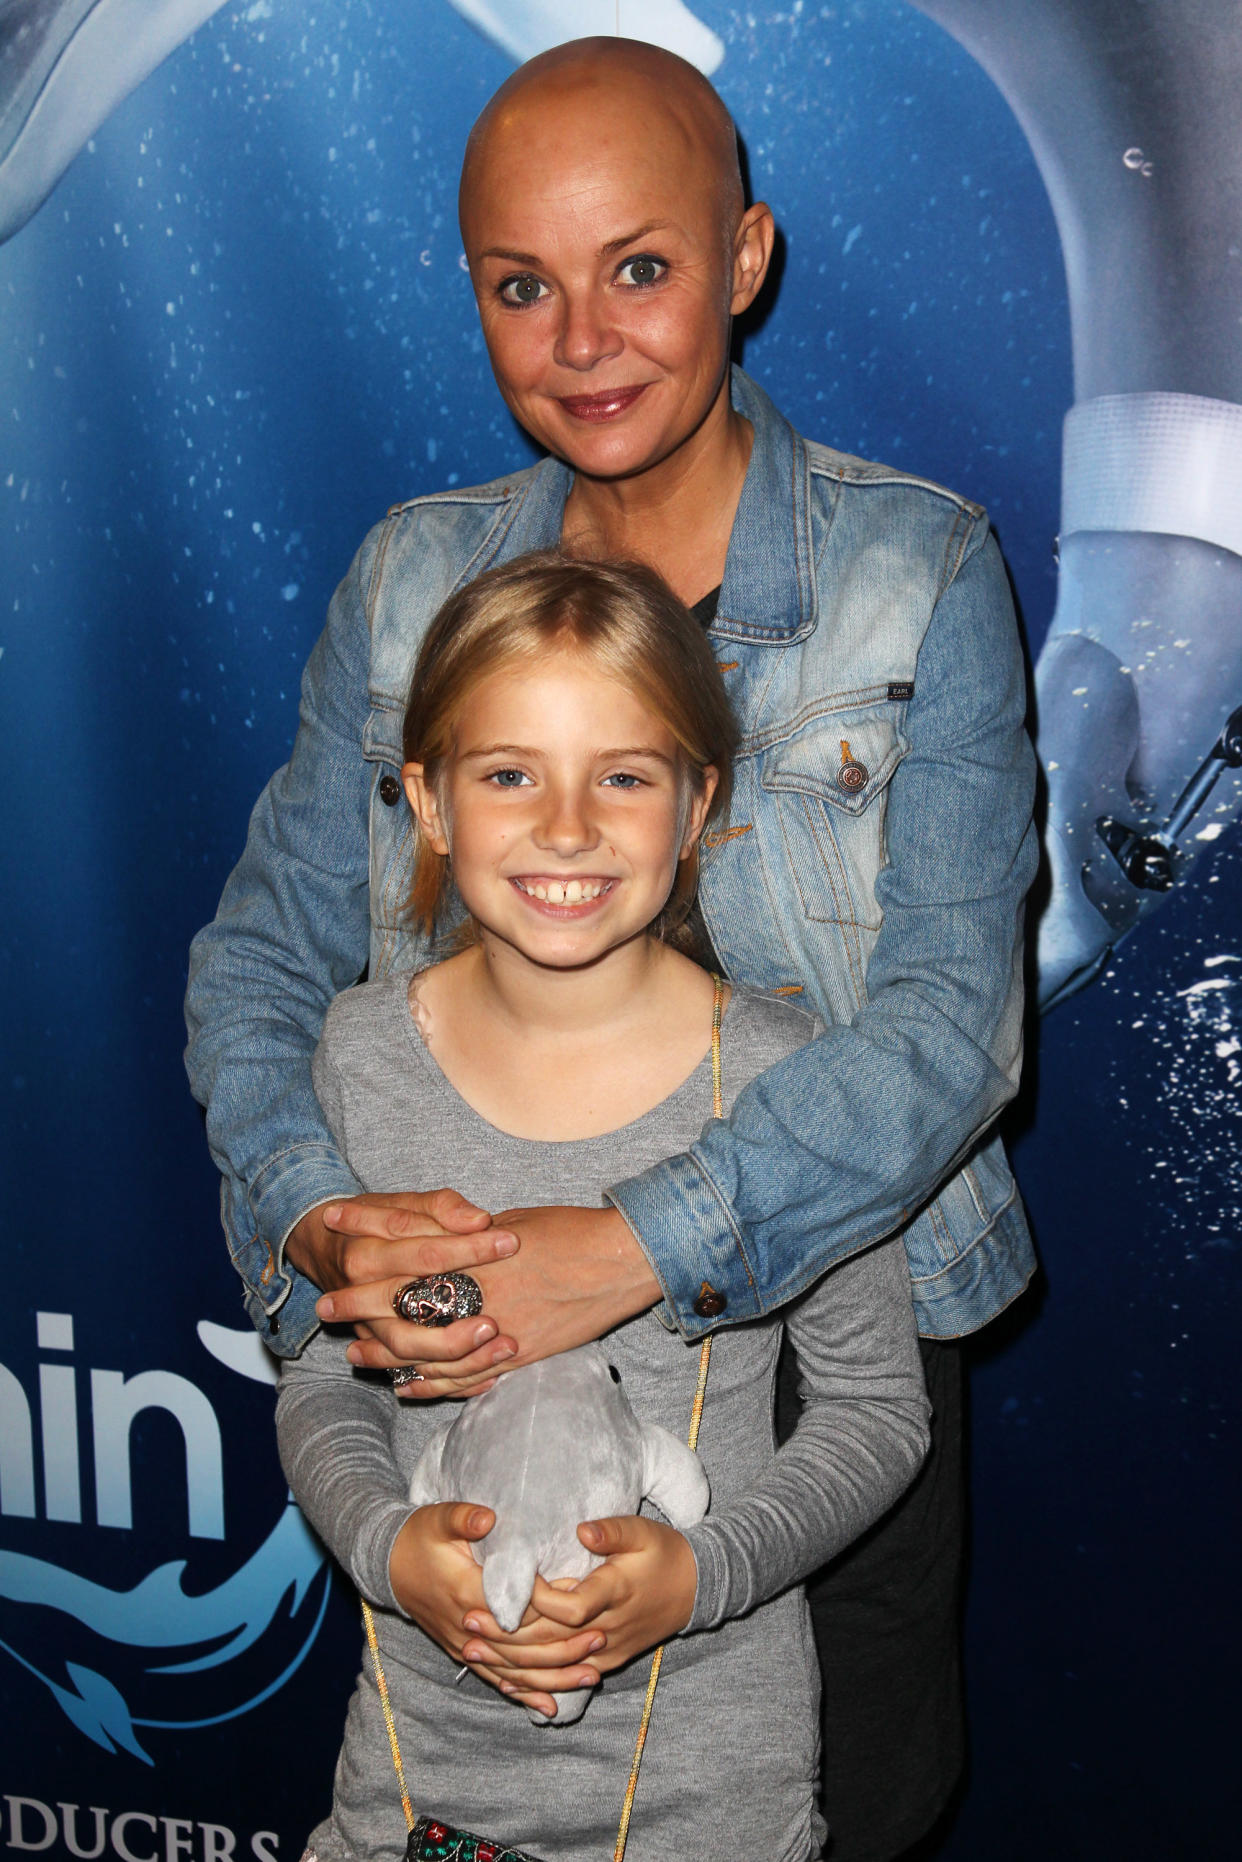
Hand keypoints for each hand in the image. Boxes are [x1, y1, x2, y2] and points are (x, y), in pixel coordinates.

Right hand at [289, 1190, 521, 1383]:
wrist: (325, 1247)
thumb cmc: (375, 1220)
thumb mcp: (404, 1202)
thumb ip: (443, 1207)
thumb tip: (480, 1221)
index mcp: (368, 1252)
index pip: (425, 1253)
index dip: (470, 1248)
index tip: (510, 1244)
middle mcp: (361, 1294)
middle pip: (409, 1314)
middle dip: (457, 1319)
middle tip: (498, 1320)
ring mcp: (367, 1326)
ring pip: (408, 1351)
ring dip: (455, 1355)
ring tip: (500, 1347)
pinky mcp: (377, 1347)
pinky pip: (410, 1372)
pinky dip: (447, 1382)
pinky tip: (487, 1379)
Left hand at [335, 1204, 661, 1393]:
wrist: (622, 1259)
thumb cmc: (571, 1230)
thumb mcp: (513, 1220)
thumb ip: (471, 1236)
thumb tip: (444, 1242)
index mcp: (474, 1252)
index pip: (405, 1254)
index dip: (368, 1251)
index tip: (337, 1247)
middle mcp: (479, 1294)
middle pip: (405, 1305)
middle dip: (361, 1308)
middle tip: (327, 1309)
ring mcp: (497, 1330)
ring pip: (428, 1350)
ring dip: (387, 1354)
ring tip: (357, 1356)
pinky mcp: (519, 1356)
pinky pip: (465, 1379)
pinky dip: (432, 1385)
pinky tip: (407, 1386)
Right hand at [389, 1505, 605, 1718]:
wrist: (387, 1566)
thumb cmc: (418, 1537)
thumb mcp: (437, 1519)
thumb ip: (464, 1519)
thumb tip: (489, 1517)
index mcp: (467, 1593)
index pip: (515, 1610)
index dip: (550, 1610)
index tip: (584, 1605)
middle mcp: (468, 1628)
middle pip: (522, 1648)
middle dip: (563, 1648)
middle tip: (602, 1640)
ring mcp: (465, 1646)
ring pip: (514, 1672)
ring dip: (553, 1677)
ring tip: (591, 1676)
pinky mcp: (464, 1654)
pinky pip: (497, 1680)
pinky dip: (525, 1693)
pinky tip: (551, 1705)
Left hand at [461, 1516, 696, 1690]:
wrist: (693, 1589)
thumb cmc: (664, 1552)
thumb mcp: (643, 1531)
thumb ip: (613, 1531)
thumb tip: (581, 1530)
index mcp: (615, 1592)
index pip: (571, 1607)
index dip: (537, 1601)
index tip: (506, 1585)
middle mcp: (608, 1628)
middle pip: (552, 1641)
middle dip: (507, 1634)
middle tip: (467, 1622)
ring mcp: (607, 1651)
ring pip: (554, 1666)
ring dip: (511, 1662)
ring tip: (471, 1650)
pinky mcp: (605, 1661)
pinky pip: (565, 1679)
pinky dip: (533, 1682)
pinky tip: (504, 1680)